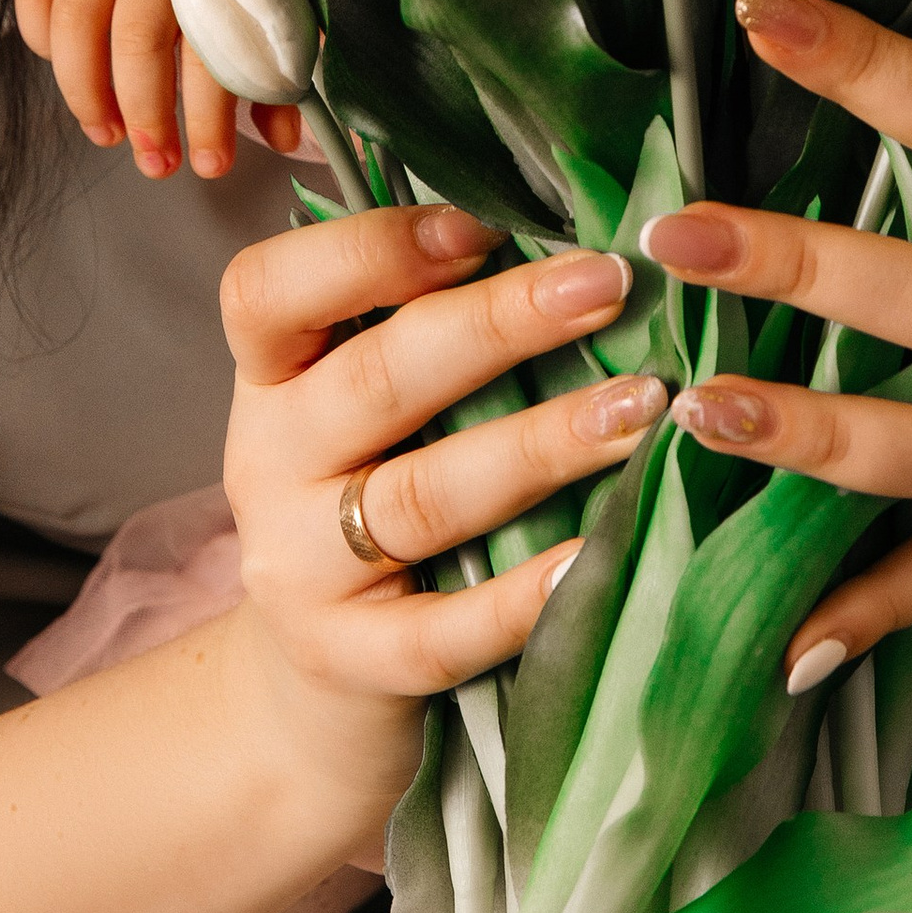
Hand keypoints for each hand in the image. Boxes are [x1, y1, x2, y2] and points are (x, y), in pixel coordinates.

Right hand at [14, 0, 297, 177]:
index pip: (211, 46)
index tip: (211, 166)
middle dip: (144, 116)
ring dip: (84, 92)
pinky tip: (69, 71)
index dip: (208, 117)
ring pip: (73, 20)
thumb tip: (283, 141)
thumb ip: (278, 59)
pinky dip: (39, 40)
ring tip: (107, 135)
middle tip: (158, 163)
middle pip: (136, 39)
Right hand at [219, 205, 665, 806]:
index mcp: (271, 380)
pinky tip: (598, 554)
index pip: (269, 292)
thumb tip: (566, 232)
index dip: (369, 250)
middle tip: (608, 284)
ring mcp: (303, 572)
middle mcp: (269, 465)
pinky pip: (444, 630)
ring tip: (642, 407)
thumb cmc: (370, 499)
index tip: (484, 225)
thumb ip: (423, 324)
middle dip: (499, 323)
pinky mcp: (353, 663)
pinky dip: (524, 594)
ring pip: (424, 495)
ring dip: (541, 443)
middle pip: (377, 379)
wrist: (315, 687)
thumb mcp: (363, 407)